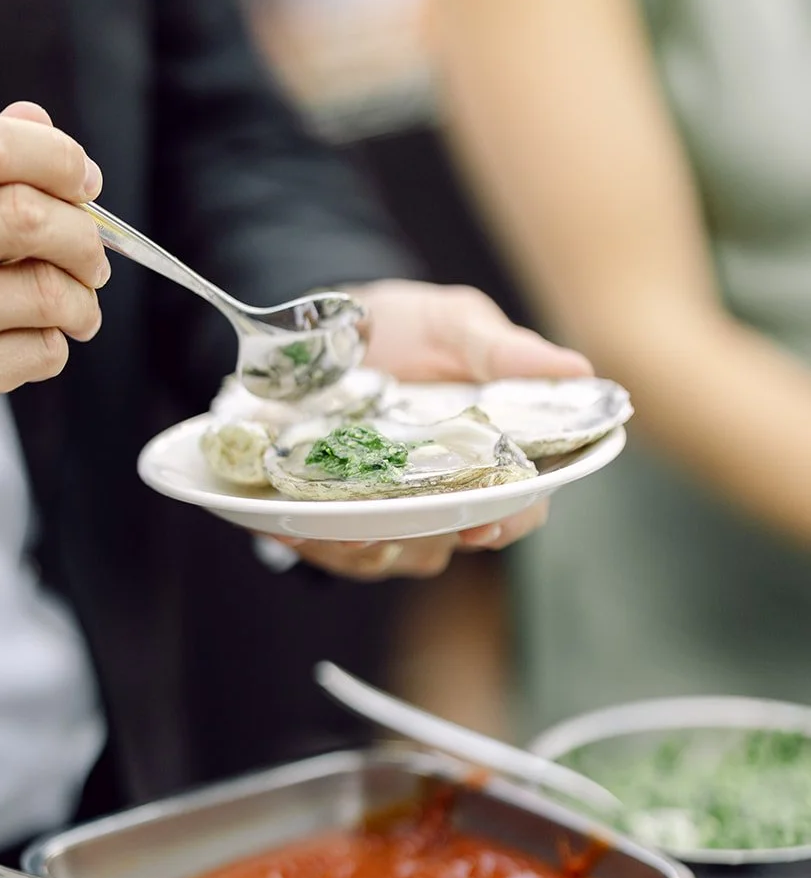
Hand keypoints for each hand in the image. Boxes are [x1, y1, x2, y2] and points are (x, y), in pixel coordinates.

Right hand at [0, 102, 106, 539]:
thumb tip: (34, 119)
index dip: (52, 155)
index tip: (84, 181)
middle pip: (22, 212)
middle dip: (83, 235)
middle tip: (95, 260)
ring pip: (44, 287)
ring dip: (82, 301)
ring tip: (76, 314)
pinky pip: (39, 349)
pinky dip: (54, 350)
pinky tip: (33, 352)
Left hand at [274, 279, 590, 580]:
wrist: (328, 325)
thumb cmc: (407, 326)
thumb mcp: (453, 325)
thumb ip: (503, 351)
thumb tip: (579, 369)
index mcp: (493, 452)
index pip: (520, 503)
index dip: (510, 518)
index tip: (485, 522)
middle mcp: (448, 491)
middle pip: (454, 538)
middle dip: (427, 539)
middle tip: (393, 528)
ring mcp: (394, 508)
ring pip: (396, 552)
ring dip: (370, 547)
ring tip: (343, 529)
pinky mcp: (340, 517)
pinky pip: (335, 548)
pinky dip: (320, 541)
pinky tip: (297, 528)